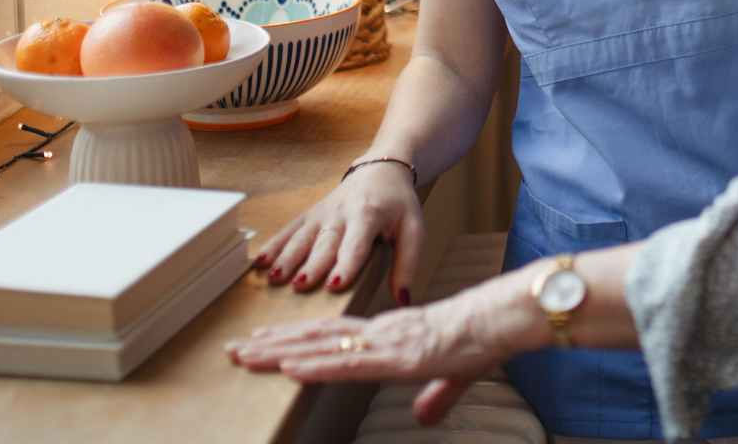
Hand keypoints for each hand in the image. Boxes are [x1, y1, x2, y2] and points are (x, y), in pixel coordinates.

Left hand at [224, 271, 549, 424]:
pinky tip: (288, 366)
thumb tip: (424, 416)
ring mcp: (385, 342)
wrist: (503, 319)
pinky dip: (314, 364)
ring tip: (245, 354)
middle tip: (234, 346)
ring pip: (321, 345)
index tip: (263, 340)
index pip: (333, 336)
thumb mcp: (454, 376)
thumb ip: (436, 395)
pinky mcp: (396, 356)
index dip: (296, 337)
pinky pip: (347, 362)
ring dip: (279, 350)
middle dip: (272, 341)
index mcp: (391, 335)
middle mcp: (380, 333)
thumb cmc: (483, 339)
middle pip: (316, 336)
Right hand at [252, 160, 421, 298]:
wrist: (381, 170)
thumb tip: (403, 300)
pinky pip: (290, 229)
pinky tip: (260, 261)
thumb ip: (407, 265)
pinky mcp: (310, 214)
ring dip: (287, 257)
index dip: (345, 264)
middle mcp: (342, 214)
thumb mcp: (413, 230)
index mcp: (369, 216)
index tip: (334, 284)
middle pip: (324, 244)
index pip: (356, 245)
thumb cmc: (398, 205)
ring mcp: (322, 213)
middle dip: (312, 265)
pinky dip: (274, 244)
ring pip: (302, 237)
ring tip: (275, 277)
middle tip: (299, 285)